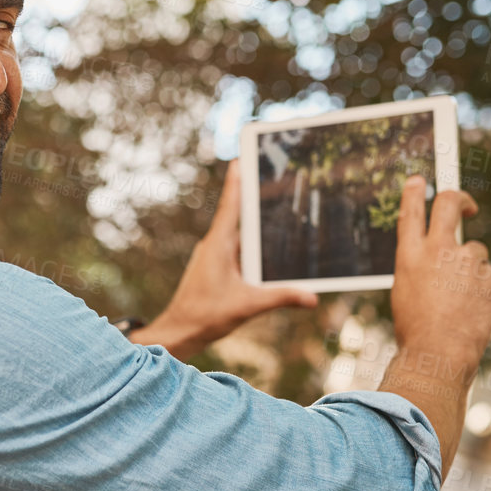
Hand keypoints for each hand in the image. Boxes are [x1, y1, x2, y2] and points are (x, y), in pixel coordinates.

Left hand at [132, 158, 317, 359]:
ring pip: (238, 234)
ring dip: (254, 225)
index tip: (242, 158)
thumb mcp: (248, 305)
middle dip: (254, 198)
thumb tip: (312, 297)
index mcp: (219, 245)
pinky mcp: (214, 269)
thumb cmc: (205, 316)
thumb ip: (281, 298)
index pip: (231, 205)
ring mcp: (213, 257)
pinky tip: (267, 250)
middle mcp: (214, 246)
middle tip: (270, 177)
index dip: (237, 180)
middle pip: (238, 215)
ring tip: (275, 209)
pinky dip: (251, 245)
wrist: (178, 332)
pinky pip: (235, 250)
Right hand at [389, 175, 490, 369]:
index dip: (414, 191)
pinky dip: (479, 288)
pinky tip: (469, 308)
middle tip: (466, 205)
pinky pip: (485, 275)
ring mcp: (464, 262)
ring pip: (473, 250)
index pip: (412, 211)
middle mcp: (437, 250)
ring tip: (458, 298)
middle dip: (459, 198)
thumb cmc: (416, 328)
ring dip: (469, 267)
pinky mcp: (486, 276)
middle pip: (449, 204)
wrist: (439, 352)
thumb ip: (421, 264)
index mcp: (409, 255)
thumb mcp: (406, 289)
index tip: (419, 180)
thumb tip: (438, 250)